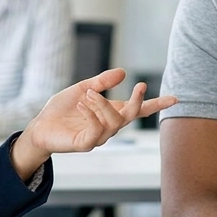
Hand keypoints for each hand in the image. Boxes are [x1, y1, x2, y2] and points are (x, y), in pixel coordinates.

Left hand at [10, 68, 177, 179]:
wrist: (40, 127)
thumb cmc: (61, 110)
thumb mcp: (82, 88)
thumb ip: (101, 82)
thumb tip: (123, 72)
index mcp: (111, 112)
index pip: (138, 110)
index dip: (156, 104)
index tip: (175, 98)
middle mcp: (109, 126)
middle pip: (132, 116)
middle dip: (139, 102)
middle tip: (140, 86)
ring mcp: (99, 137)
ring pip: (114, 121)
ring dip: (103, 104)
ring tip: (87, 94)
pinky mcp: (86, 144)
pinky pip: (97, 130)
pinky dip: (93, 114)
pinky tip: (82, 102)